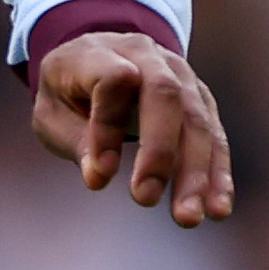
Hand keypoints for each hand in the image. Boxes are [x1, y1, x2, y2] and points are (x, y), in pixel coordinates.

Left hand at [28, 24, 238, 223]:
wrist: (100, 58)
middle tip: (144, 198)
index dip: (107, 126)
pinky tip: (217, 208)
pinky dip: (217, 174)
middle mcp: (149, 57)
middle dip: (159, 151)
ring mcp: (182, 76)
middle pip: (166, 97)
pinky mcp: (201, 100)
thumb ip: (74, 139)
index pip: (115, 81)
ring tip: (188, 217)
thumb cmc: (69, 92)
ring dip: (196, 172)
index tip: (98, 174)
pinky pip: (215, 136)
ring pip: (197, 120)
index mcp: (102, 52)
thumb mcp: (51, 112)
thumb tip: (98, 177)